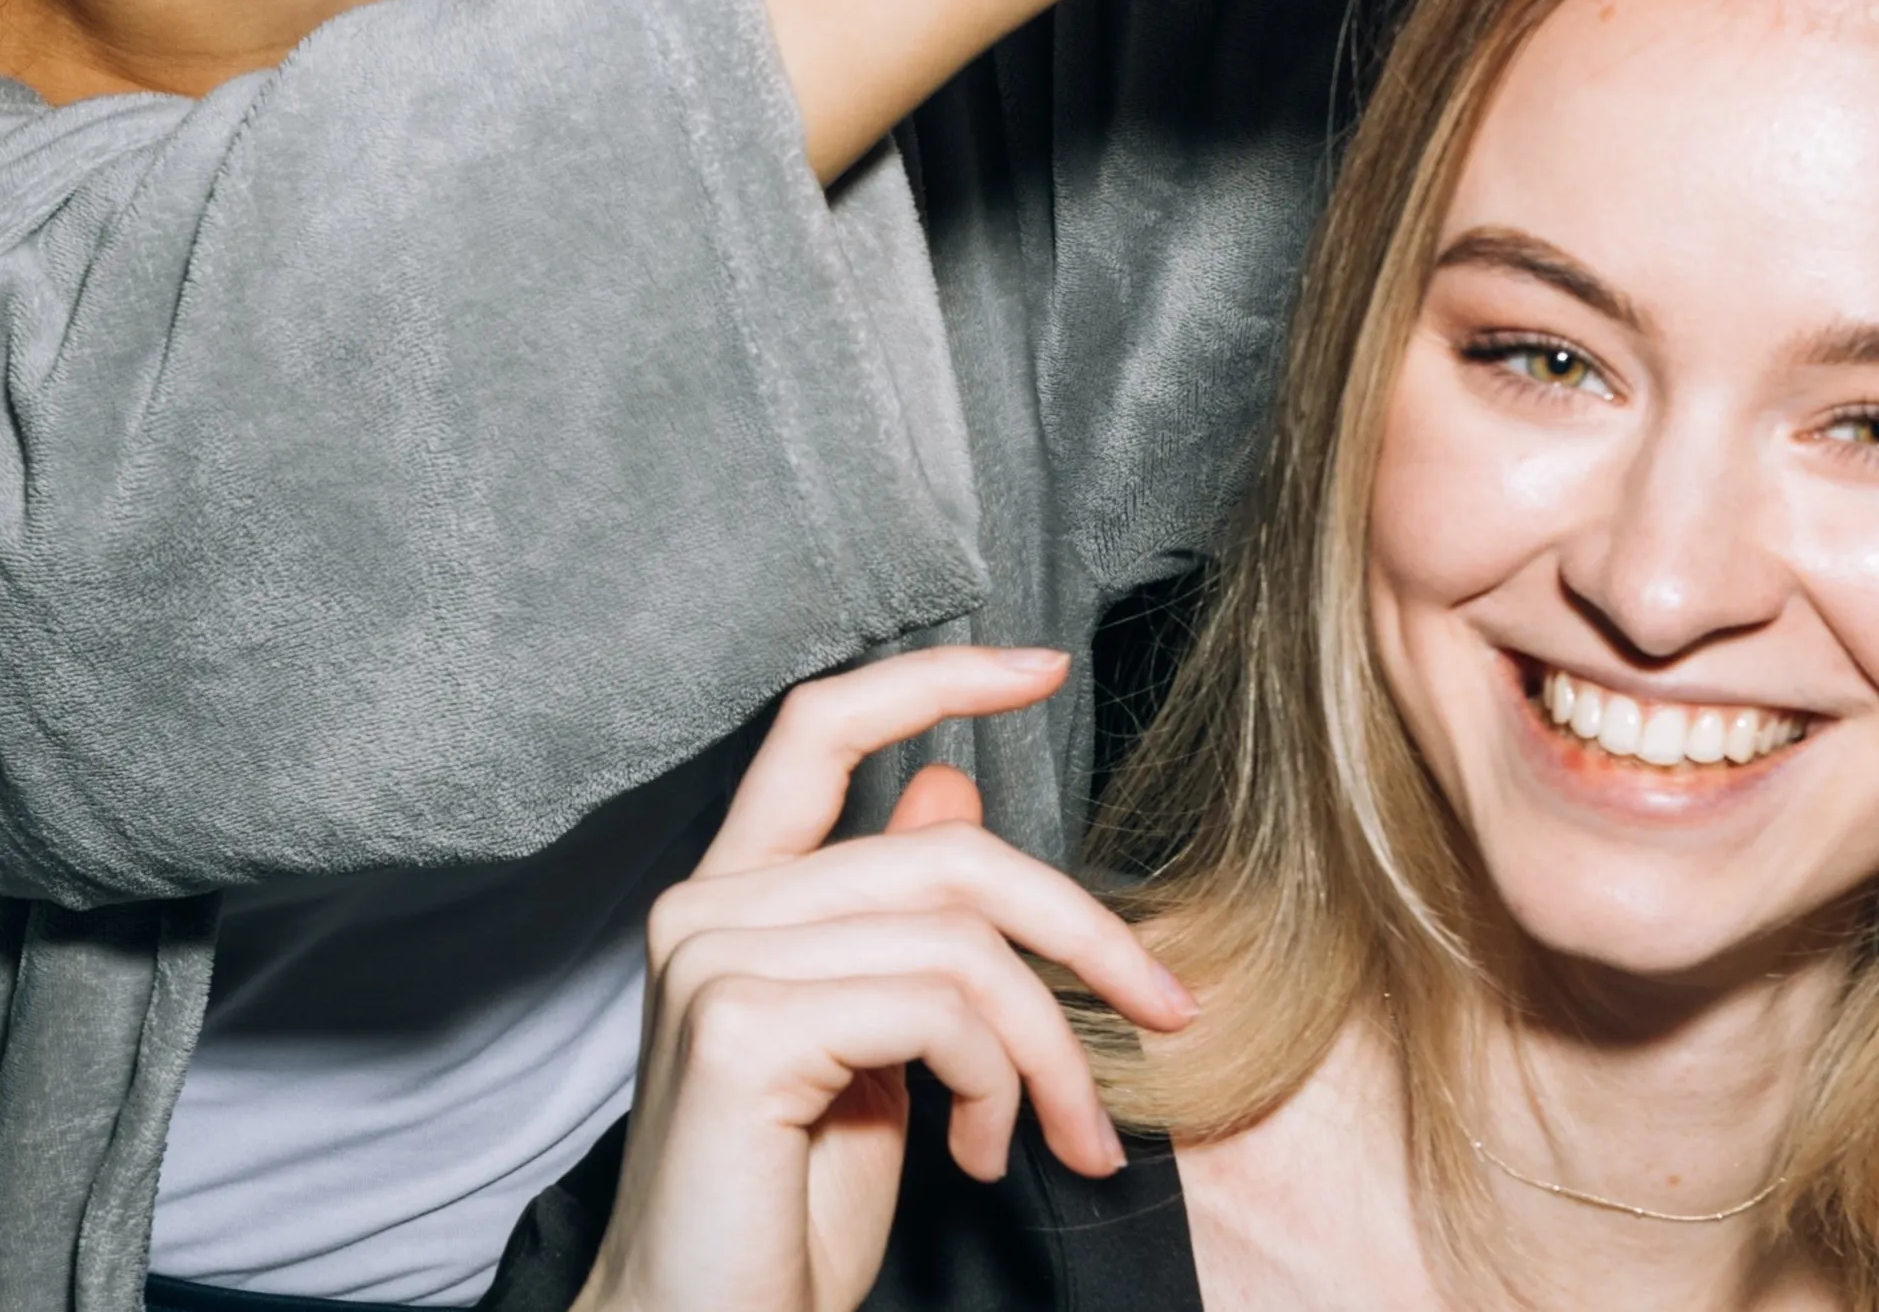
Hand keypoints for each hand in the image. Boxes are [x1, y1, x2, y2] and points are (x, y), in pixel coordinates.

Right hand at [571, 648, 1195, 1311]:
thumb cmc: (789, 1213)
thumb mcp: (879, 1049)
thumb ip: (904, 921)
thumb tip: (952, 783)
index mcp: (735, 897)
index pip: (822, 729)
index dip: (933, 680)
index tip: (1040, 665)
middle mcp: (708, 907)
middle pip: (946, 849)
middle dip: (1084, 930)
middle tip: (1170, 1012)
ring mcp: (714, 956)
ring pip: (961, 936)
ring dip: (1052, 1048)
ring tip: (1064, 1137)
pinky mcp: (742, 1022)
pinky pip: (939, 1006)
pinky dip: (1000, 1082)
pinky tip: (978, 1155)